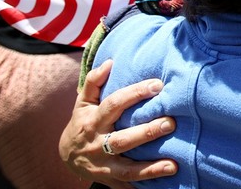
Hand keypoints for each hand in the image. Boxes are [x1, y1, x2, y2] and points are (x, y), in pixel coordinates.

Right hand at [59, 59, 177, 188]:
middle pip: (122, 140)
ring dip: (151, 168)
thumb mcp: (83, 102)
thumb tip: (110, 62)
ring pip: (127, 169)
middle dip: (147, 132)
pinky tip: (166, 178)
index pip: (114, 104)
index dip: (135, 94)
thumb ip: (95, 82)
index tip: (157, 85)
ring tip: (173, 165)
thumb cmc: (83, 122)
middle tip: (171, 123)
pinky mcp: (111, 181)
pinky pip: (129, 185)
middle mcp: (98, 144)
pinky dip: (146, 183)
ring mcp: (104, 166)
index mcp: (93, 121)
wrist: (67, 156)